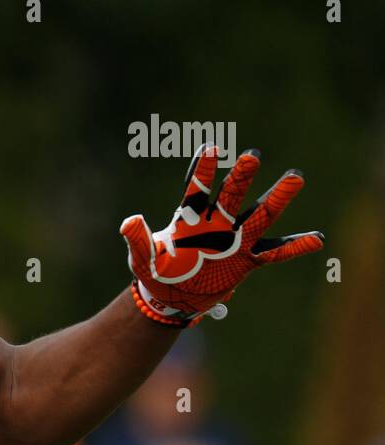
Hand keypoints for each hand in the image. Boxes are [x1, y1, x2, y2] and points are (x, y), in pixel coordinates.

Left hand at [120, 144, 323, 323]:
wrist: (170, 296)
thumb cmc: (154, 272)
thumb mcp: (142, 258)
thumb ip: (138, 240)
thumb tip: (129, 221)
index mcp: (188, 218)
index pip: (196, 189)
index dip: (204, 170)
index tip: (211, 147)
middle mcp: (215, 223)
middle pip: (231, 195)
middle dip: (241, 176)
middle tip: (252, 155)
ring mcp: (234, 240)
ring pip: (259, 215)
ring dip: (276, 198)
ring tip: (295, 178)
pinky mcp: (247, 260)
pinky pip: (273, 252)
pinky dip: (293, 247)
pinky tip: (316, 239)